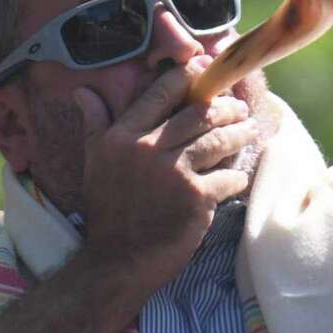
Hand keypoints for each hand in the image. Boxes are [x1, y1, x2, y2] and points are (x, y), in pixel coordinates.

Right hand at [74, 58, 256, 286]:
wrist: (118, 260)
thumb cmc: (107, 209)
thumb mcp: (93, 161)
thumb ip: (94, 122)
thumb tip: (83, 90)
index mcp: (122, 136)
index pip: (161, 93)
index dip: (188, 78)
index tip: (204, 72)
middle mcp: (147, 148)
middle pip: (198, 113)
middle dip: (224, 107)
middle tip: (238, 108)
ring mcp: (174, 172)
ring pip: (217, 141)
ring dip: (238, 134)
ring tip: (249, 131)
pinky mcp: (195, 198)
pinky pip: (226, 177)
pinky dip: (235, 176)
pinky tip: (238, 175)